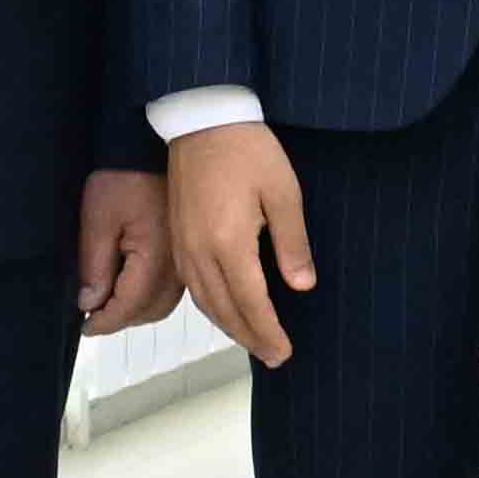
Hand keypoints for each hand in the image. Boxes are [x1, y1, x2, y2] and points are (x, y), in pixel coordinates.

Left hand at [73, 167, 172, 336]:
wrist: (150, 150)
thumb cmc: (123, 178)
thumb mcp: (98, 220)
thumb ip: (95, 266)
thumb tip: (91, 303)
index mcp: (155, 259)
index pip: (130, 306)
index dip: (104, 322)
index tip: (84, 326)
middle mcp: (177, 266)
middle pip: (150, 312)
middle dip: (120, 319)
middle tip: (93, 313)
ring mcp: (184, 260)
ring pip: (162, 304)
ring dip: (135, 309)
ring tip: (109, 300)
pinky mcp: (184, 252)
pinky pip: (170, 289)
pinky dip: (149, 296)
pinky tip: (130, 284)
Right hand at [167, 123, 312, 367]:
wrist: (202, 120)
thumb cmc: (249, 151)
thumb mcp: (283, 193)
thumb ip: (292, 243)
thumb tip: (301, 286)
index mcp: (228, 243)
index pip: (251, 302)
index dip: (269, 331)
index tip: (285, 352)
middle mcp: (200, 251)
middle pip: (225, 310)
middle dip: (251, 337)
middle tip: (275, 357)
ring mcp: (184, 246)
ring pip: (205, 301)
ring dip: (229, 326)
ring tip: (254, 341)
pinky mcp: (177, 237)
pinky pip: (193, 285)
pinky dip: (212, 306)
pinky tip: (226, 310)